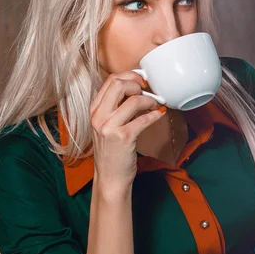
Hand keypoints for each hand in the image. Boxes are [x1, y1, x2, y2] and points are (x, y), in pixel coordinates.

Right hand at [90, 71, 165, 192]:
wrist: (110, 177)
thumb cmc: (113, 151)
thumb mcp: (107, 126)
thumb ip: (116, 108)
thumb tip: (138, 90)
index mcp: (94, 110)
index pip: (110, 80)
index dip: (130, 76)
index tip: (142, 81)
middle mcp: (98, 116)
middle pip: (118, 84)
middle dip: (137, 83)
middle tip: (149, 90)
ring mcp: (109, 127)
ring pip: (133, 100)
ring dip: (150, 100)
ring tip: (156, 104)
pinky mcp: (123, 138)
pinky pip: (143, 119)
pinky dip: (155, 115)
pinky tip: (160, 115)